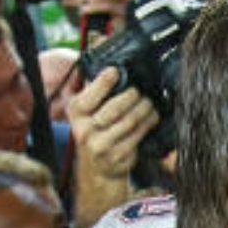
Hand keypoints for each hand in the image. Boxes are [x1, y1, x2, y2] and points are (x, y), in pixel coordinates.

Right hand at [68, 66, 159, 183]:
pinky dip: (149, 122)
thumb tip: (109, 58)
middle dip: (133, 95)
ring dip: (145, 108)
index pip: (91, 94)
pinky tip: (152, 116)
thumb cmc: (95, 130)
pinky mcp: (118, 156)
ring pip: (131, 120)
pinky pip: (138, 134)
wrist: (97, 168)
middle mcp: (84, 130)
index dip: (105, 80)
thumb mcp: (86, 110)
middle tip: (140, 91)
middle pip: (116, 106)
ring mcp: (101, 145)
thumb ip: (95, 89)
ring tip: (149, 102)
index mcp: (75, 112)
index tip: (117, 71)